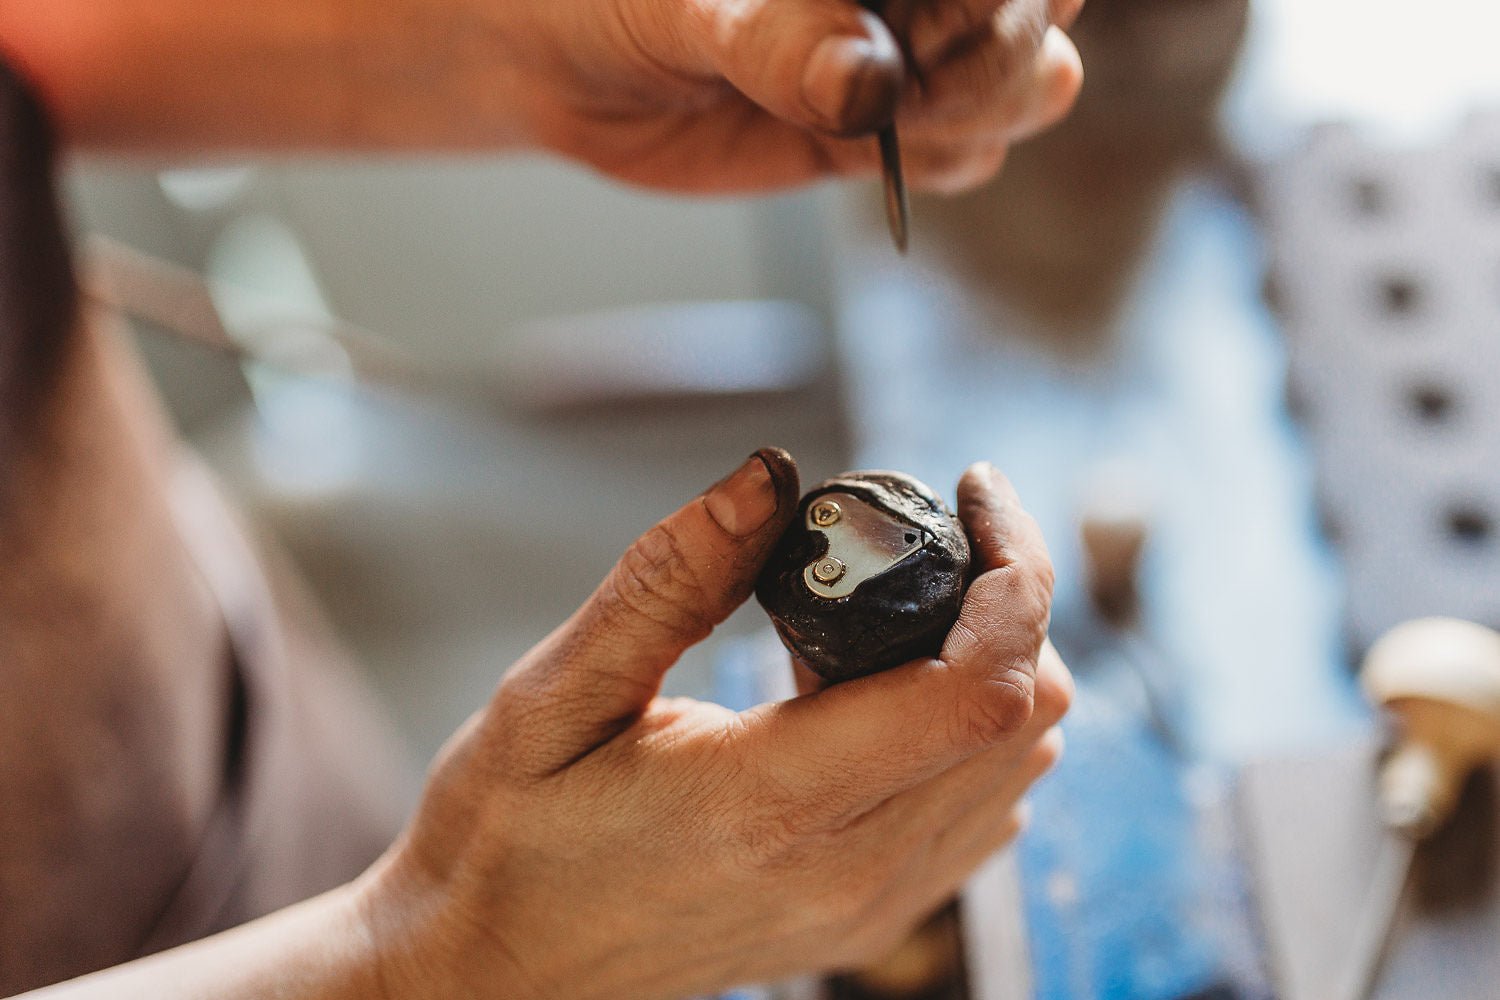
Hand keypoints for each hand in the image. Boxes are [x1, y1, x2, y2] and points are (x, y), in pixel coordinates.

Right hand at [355, 449, 1069, 999]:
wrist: (492, 978)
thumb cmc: (504, 840)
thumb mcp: (552, 695)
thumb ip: (667, 581)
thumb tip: (770, 476)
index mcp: (770, 804)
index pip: (977, 689)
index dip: (1014, 575)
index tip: (972, 493)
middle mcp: (845, 869)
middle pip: (1025, 717)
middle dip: (1012, 600)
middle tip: (931, 533)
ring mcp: (867, 907)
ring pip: (1018, 766)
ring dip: (993, 661)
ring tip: (890, 608)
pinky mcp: (868, 920)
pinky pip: (978, 813)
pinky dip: (967, 727)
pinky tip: (876, 690)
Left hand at [479, 0, 1084, 192]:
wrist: (561, 58)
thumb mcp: (682, 6)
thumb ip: (775, 38)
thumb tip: (866, 86)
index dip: (996, 4)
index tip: (916, 42)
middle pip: (1044, 13)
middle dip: (992, 59)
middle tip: (894, 85)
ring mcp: (912, 48)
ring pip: (1030, 85)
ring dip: (974, 115)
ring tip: (864, 120)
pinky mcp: (887, 127)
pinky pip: (970, 152)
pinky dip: (942, 163)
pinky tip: (856, 153)